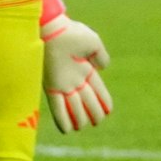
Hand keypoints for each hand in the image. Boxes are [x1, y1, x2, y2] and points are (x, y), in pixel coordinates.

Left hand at [39, 0, 111, 132]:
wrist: (52, 30)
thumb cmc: (73, 34)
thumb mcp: (94, 43)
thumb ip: (100, 56)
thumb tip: (103, 68)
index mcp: (85, 67)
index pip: (97, 88)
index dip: (103, 99)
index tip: (109, 110)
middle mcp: (74, 78)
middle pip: (86, 99)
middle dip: (93, 111)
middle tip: (98, 122)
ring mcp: (63, 83)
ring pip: (73, 106)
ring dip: (79, 117)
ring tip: (83, 127)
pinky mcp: (51, 87)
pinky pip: (58, 106)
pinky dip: (62, 119)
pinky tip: (66, 130)